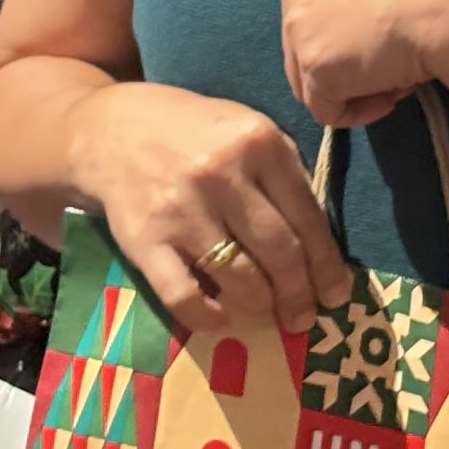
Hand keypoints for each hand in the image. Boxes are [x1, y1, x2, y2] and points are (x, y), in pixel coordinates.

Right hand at [70, 83, 352, 333]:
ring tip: (268, 313)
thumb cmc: (193, 133)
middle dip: (299, 293)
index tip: (337, 294)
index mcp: (259, 143)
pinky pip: (184, 295)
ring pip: (240, 276)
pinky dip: (207, 316)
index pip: (308, 216)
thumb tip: (319, 243)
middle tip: (305, 318)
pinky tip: (221, 319)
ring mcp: (182, 209)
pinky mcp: (145, 240)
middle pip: (280, 251)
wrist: (111, 129)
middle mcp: (223, 174)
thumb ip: (284, 176)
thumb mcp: (247, 131)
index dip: (327, 263)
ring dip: (261, 305)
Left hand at [279, 0, 448, 125]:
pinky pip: (328, 110)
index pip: (317, 10)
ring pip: (315, 78)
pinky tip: (393, 95)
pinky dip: (360, 111)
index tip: (386, 41)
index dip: (349, 34)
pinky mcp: (313, 66)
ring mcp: (299, 26)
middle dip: (347, 62)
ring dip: (355, 85)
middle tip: (393, 64)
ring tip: (398, 76)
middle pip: (307, 45)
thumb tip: (376, 23)